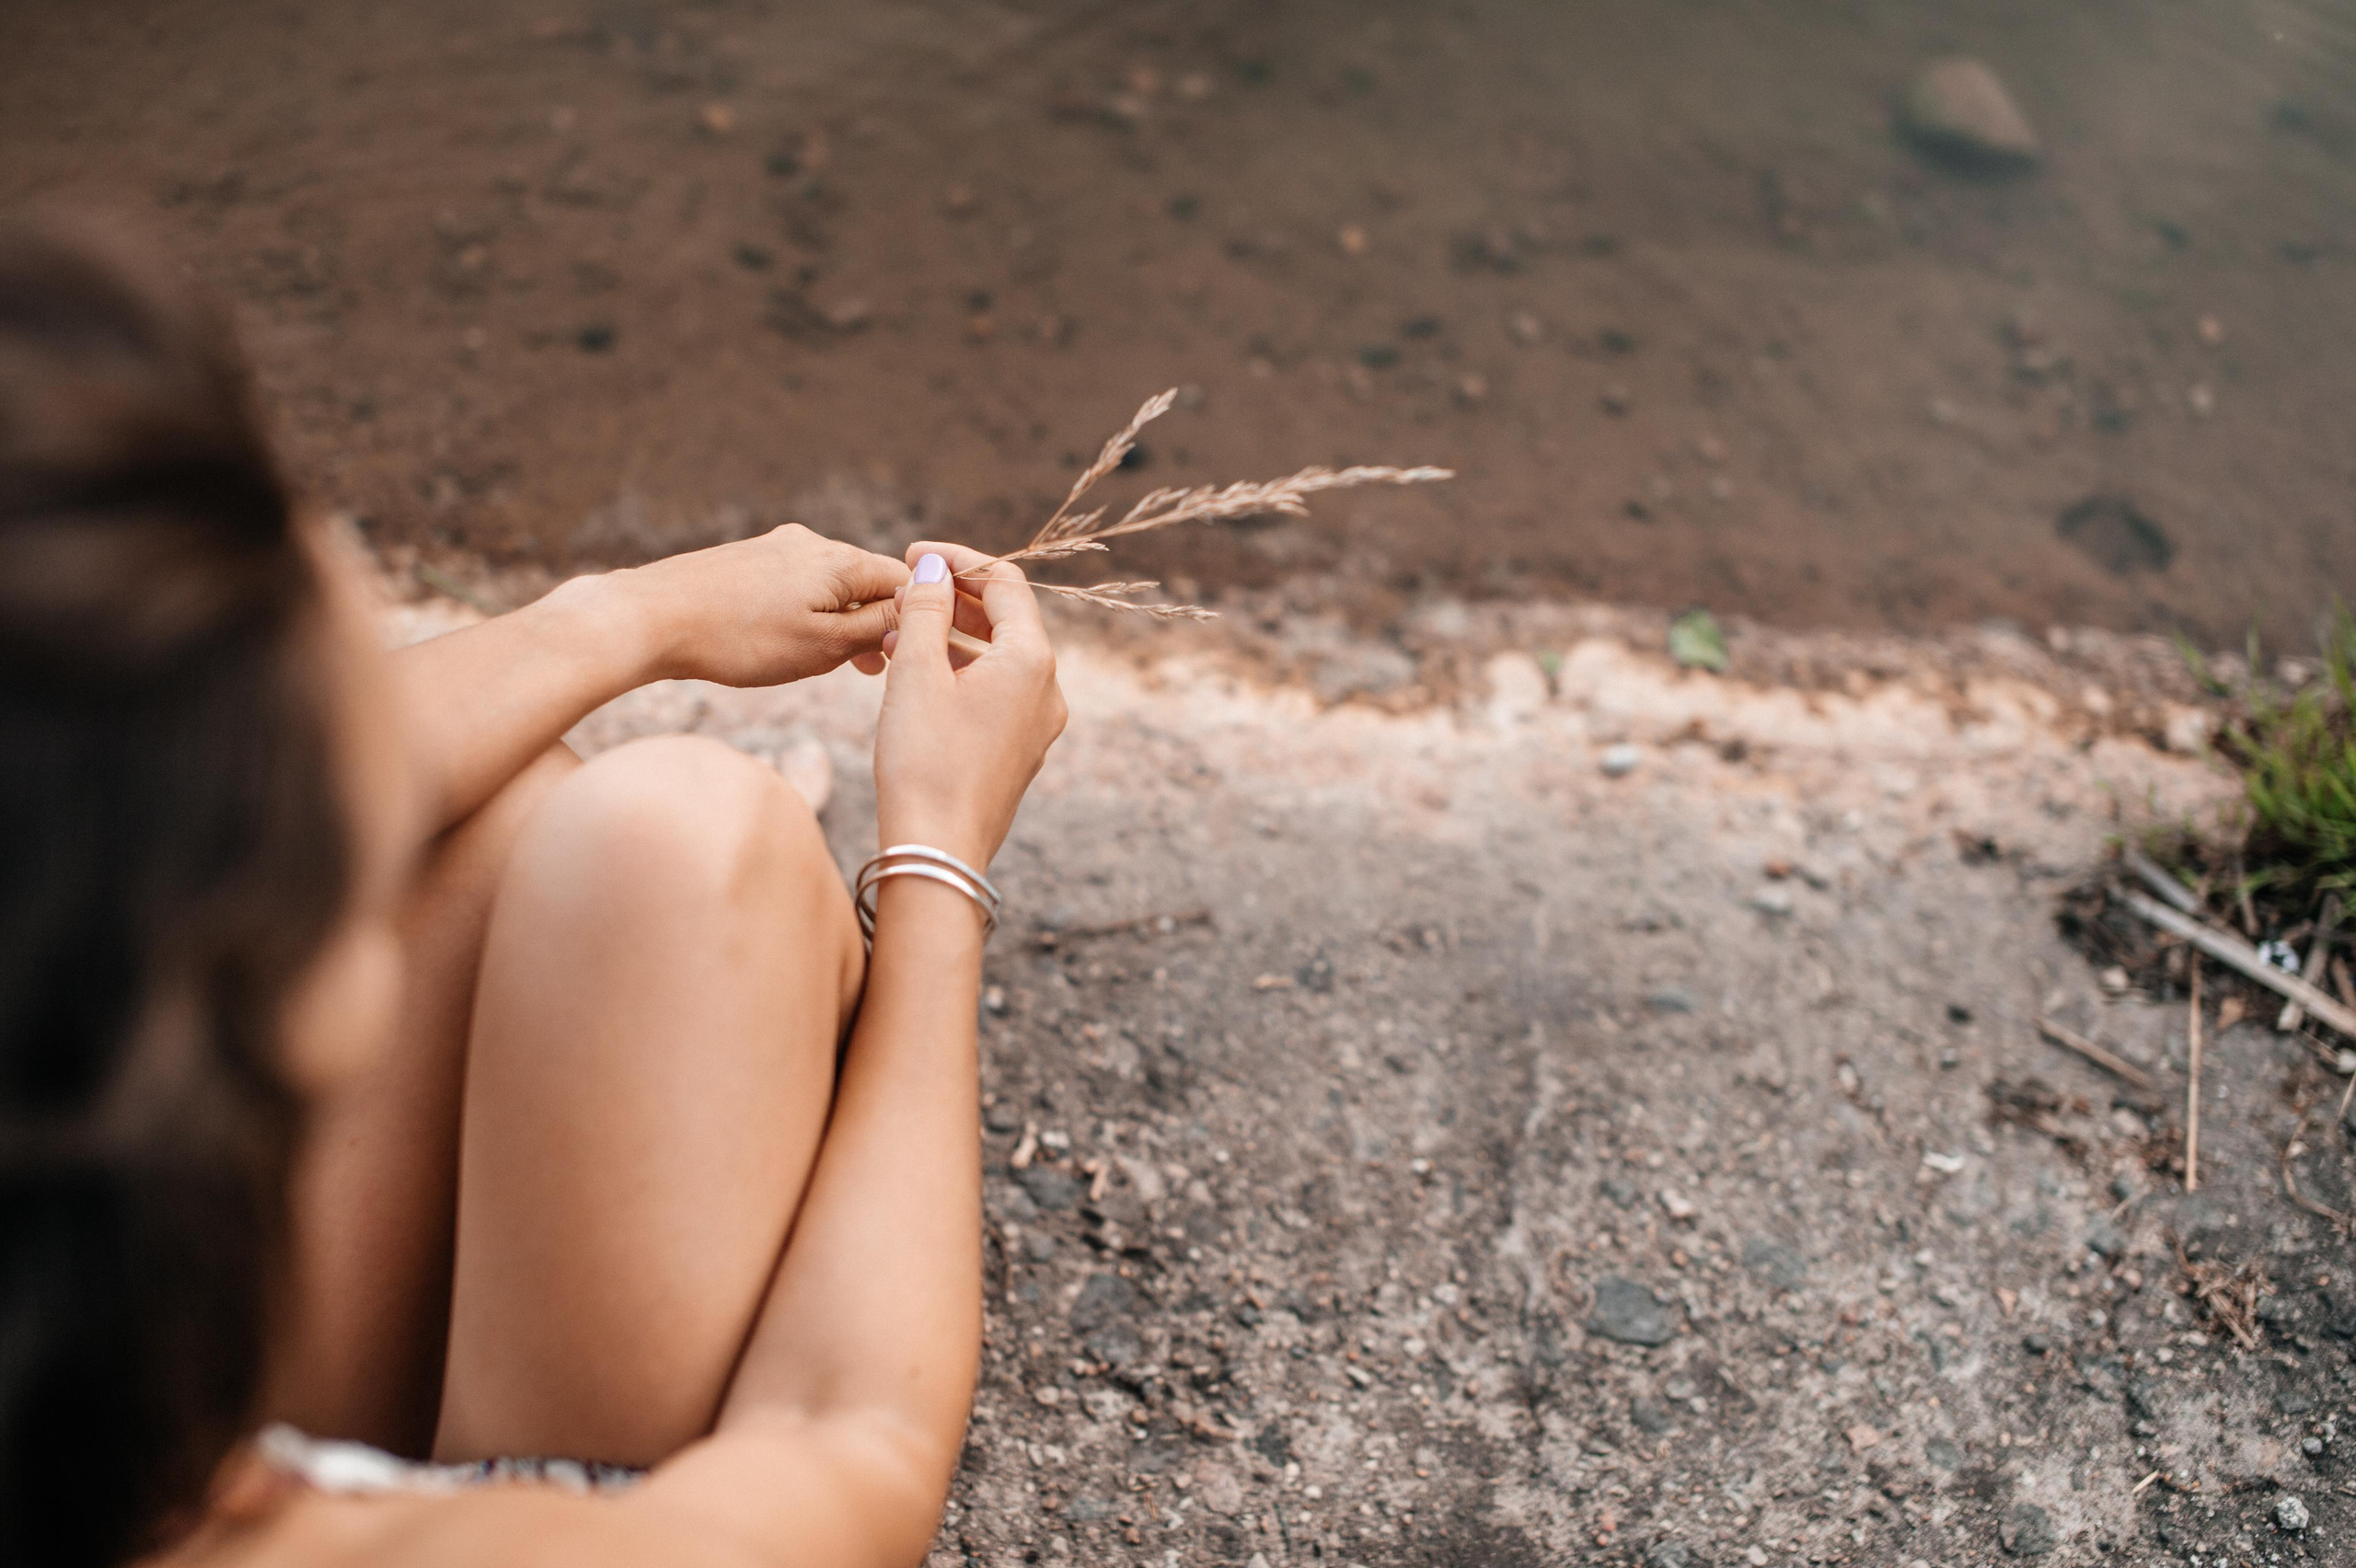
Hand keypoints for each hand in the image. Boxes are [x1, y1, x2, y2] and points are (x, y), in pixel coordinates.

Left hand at [619, 524, 908, 687]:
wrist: (652, 617)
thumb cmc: (739, 639)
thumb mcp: (823, 646)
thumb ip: (875, 628)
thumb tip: (914, 611)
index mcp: (840, 560)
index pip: (905, 581)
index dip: (915, 619)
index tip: (910, 656)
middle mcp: (812, 543)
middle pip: (867, 581)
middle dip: (876, 624)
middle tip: (871, 671)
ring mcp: (776, 548)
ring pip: (830, 585)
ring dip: (841, 622)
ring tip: (831, 663)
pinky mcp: (747, 560)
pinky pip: (797, 585)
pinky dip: (808, 614)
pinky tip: (788, 643)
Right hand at [873, 543, 1066, 868]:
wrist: (937, 851)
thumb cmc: (925, 761)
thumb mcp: (916, 673)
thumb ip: (925, 610)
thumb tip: (933, 568)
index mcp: (1032, 661)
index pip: (1005, 583)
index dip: (958, 560)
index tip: (913, 554)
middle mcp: (1047, 690)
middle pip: (1006, 620)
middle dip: (953, 598)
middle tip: (904, 588)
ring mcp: (1036, 725)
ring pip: (996, 659)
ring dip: (950, 636)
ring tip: (896, 631)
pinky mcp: (1017, 752)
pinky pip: (993, 693)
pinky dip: (958, 673)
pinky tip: (913, 675)